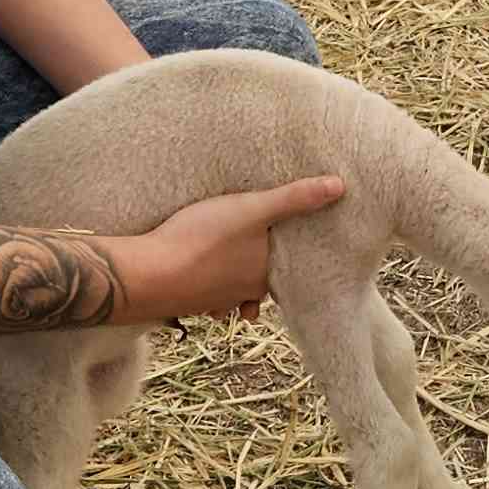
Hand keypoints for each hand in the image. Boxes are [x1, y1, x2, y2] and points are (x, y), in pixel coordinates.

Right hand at [104, 174, 347, 327]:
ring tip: (235, 260)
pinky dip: (207, 285)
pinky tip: (201, 270)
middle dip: (260, 266)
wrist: (148, 275)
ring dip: (234, 279)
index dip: (289, 252)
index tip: (292, 242)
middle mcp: (243, 296)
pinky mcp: (185, 300)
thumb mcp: (250, 209)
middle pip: (260, 279)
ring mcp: (212, 302)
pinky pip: (204, 294)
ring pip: (233, 291)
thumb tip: (340, 186)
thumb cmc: (202, 239)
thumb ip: (294, 199)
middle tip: (262, 246)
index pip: (287, 266)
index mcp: (264, 276)